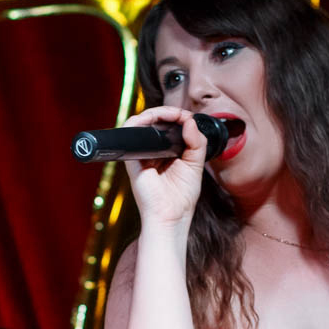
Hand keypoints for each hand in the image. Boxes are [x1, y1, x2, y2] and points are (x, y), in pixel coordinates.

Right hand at [120, 105, 209, 227]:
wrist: (170, 215)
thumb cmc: (182, 197)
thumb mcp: (196, 164)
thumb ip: (197, 142)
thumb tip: (189, 120)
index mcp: (167, 153)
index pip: (169, 128)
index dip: (178, 117)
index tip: (188, 117)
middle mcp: (152, 152)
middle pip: (155, 122)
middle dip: (168, 112)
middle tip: (181, 114)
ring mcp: (141, 154)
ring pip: (142, 123)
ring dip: (157, 113)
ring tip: (171, 114)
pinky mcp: (132, 158)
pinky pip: (131, 132)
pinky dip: (141, 121)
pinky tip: (154, 119)